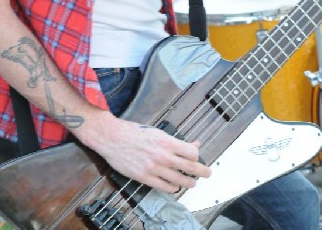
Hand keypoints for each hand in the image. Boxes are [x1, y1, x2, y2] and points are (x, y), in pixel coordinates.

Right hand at [85, 113, 210, 192]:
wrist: (113, 137)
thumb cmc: (135, 132)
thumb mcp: (158, 132)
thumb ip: (176, 141)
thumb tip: (193, 145)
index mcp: (167, 141)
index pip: (192, 153)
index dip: (197, 156)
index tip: (197, 157)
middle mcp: (163, 156)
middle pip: (190, 168)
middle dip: (202, 172)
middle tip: (208, 173)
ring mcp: (154, 168)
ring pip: (179, 181)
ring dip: (189, 183)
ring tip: (192, 182)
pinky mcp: (145, 178)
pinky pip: (165, 187)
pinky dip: (173, 188)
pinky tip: (174, 186)